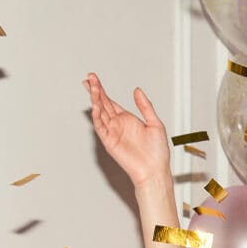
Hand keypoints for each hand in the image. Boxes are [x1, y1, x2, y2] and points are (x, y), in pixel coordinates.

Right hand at [85, 72, 170, 186]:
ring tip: (91, 86)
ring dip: (95, 100)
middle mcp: (118, 125)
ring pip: (100, 113)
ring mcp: (112, 132)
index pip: (111, 102)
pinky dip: (97, 116)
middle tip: (89, 77)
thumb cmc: (157, 152)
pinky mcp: (109, 141)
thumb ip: (145, 106)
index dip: (102, 90)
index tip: (94, 79)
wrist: (155, 169)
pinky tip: (96, 105)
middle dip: (95, 90)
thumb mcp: (155, 123)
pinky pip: (101, 127)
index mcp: (128, 119)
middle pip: (103, 104)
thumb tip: (137, 90)